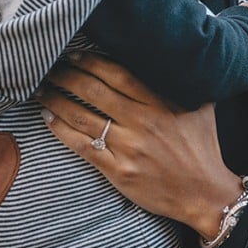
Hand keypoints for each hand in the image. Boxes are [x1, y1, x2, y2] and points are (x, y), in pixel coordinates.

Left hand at [37, 52, 240, 237]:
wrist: (205, 193)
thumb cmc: (203, 147)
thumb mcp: (202, 106)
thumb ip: (186, 80)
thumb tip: (176, 53)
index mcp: (161, 102)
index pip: (118, 74)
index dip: (91, 61)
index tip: (73, 54)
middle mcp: (143, 121)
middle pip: (95, 91)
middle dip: (67, 76)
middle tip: (50, 69)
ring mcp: (129, 147)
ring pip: (83, 117)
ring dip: (57, 100)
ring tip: (42, 90)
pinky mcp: (119, 171)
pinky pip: (83, 146)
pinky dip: (61, 130)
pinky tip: (48, 118)